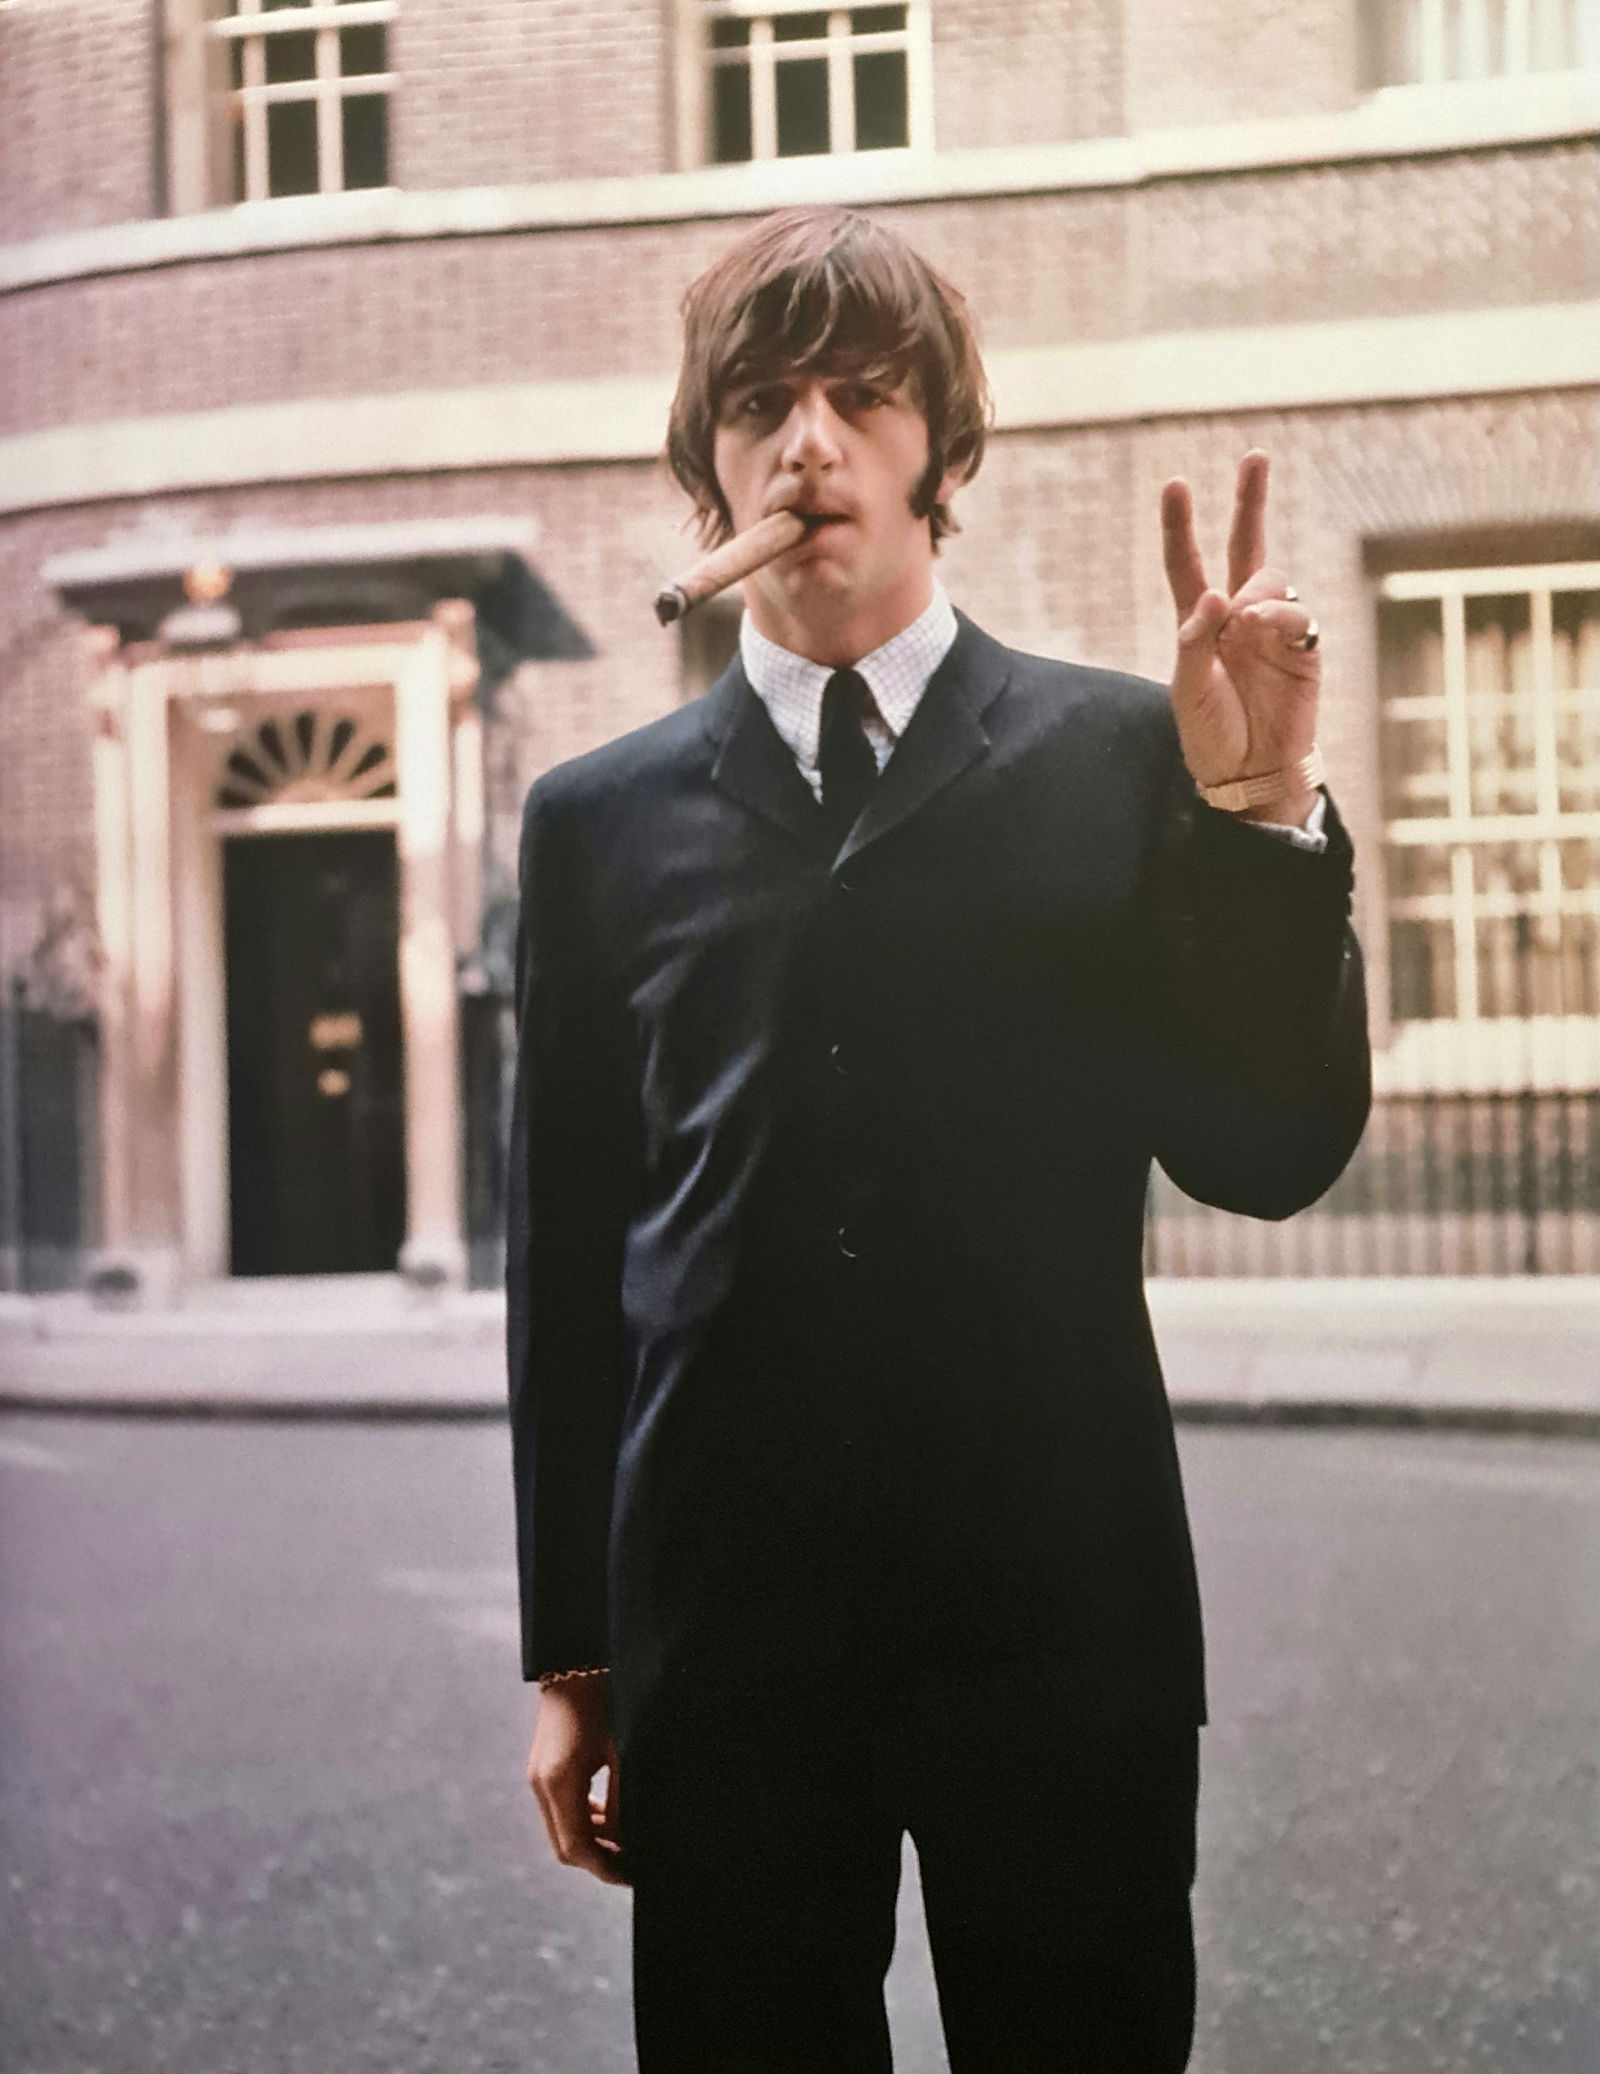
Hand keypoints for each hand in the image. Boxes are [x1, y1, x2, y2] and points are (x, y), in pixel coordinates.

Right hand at [526, 1675, 626, 1885]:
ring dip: (593, 1842)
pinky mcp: (542, 1769)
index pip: (577, 1846)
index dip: (605, 1867)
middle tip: (635, 1866)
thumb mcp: (622, 1750)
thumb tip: (628, 1842)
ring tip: (629, 1844)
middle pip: (566, 1846)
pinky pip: (561, 1811)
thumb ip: (623, 1800)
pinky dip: (585, 1821)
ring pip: (562, 1830)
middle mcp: (541, 1783)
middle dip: (600, 1860)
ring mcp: (538, 1777)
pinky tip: (612, 1818)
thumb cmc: (605, 1700)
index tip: (634, 1875)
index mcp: (558, 1780)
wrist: (574, 1662)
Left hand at [1160, 449, 1321, 824]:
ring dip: (1255, 590)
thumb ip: (1195, 641)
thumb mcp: (1188, 692)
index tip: (1175, 484)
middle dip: (1250, 502)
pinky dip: (1279, 613)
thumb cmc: (1212, 735)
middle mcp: (1236, 618)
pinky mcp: (1304, 648)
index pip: (1187, 565)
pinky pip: (1297, 612)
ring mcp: (1272, 630)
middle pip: (1243, 547)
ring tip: (1243, 623)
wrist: (1251, 775)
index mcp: (1199, 624)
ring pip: (1270, 578)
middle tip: (1255, 456)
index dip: (1180, 526)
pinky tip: (1263, 626)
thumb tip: (1216, 594)